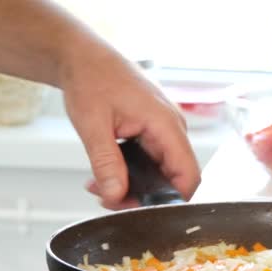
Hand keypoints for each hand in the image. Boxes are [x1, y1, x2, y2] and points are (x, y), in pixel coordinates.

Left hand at [60, 47, 199, 209]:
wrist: (83, 57)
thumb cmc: (91, 78)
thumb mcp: (93, 125)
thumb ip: (106, 163)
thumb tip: (117, 195)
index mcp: (166, 124)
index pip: (188, 175)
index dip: (173, 201)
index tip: (146, 213)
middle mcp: (171, 128)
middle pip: (173, 178)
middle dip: (144, 196)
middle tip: (110, 200)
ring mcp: (163, 130)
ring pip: (159, 172)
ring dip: (132, 185)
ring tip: (100, 186)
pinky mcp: (152, 131)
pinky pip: (150, 161)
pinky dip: (129, 172)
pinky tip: (105, 174)